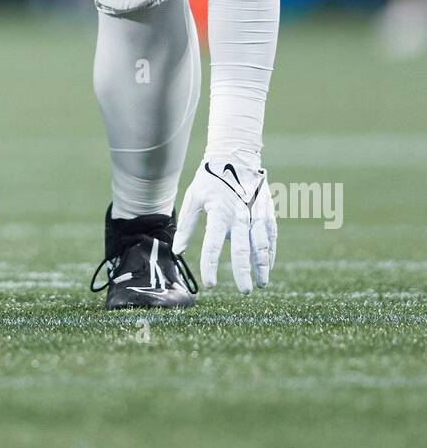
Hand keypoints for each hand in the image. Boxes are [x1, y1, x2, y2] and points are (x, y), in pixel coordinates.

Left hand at [174, 159, 276, 293]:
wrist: (235, 156)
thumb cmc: (210, 178)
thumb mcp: (193, 197)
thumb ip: (186, 225)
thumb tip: (177, 251)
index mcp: (218, 212)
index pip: (212, 244)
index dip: (210, 266)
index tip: (210, 284)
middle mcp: (239, 214)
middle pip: (242, 248)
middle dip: (243, 271)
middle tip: (243, 291)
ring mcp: (256, 213)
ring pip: (261, 243)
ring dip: (262, 265)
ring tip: (261, 284)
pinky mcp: (266, 211)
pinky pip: (271, 235)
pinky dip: (271, 252)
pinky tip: (268, 266)